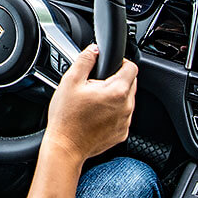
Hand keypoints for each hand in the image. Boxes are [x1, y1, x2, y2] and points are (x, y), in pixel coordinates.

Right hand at [42, 45, 137, 164]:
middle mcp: (126, 107)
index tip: (109, 66)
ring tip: (93, 101)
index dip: (120, 62)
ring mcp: (125, 122)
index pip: (132, 67)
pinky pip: (122, 116)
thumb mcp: (70, 81)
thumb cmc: (66, 118)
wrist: (66, 148)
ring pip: (126, 100)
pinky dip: (112, 112)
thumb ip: (85, 60)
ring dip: (114, 97)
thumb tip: (93, 49)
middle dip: (115, 79)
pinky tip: (95, 115)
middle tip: (95, 85)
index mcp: (117, 92)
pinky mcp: (121, 133)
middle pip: (130, 83)